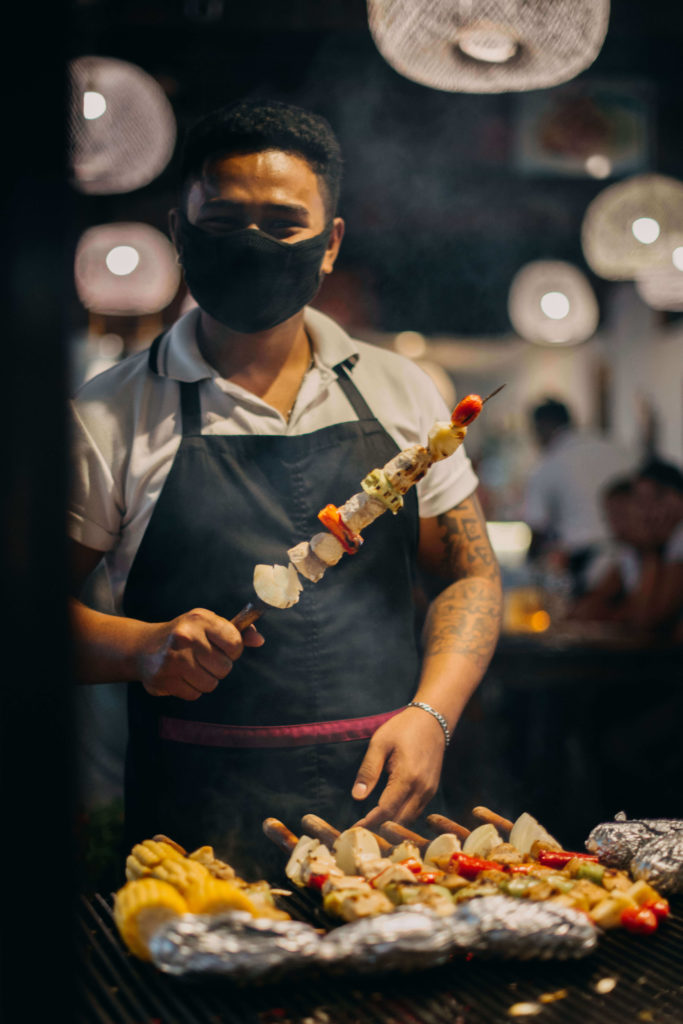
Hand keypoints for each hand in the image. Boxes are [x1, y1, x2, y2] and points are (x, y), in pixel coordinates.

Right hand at [136, 607, 263, 699]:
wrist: (143, 647)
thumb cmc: (185, 635)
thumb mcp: (208, 625)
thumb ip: (237, 632)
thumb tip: (260, 641)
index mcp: (200, 619)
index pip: (235, 643)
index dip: (233, 650)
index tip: (223, 648)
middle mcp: (185, 637)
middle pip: (225, 667)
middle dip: (218, 667)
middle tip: (203, 658)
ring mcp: (173, 659)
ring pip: (210, 684)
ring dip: (205, 680)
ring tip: (191, 667)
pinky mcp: (163, 679)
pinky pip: (194, 694)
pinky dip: (191, 689)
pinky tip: (180, 676)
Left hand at [350, 707, 445, 828]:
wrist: (432, 720)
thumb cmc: (402, 728)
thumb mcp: (380, 744)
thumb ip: (368, 771)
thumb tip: (357, 797)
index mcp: (407, 777)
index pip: (387, 810)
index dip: (370, 822)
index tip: (354, 828)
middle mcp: (422, 788)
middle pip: (399, 820)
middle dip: (379, 828)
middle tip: (360, 832)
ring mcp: (429, 790)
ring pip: (409, 818)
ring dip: (391, 825)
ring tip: (371, 826)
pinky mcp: (432, 789)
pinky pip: (416, 811)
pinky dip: (402, 817)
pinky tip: (388, 816)